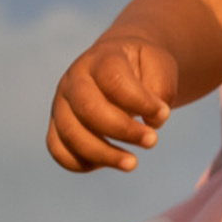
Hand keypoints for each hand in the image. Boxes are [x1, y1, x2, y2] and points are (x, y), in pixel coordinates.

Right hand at [47, 34, 180, 172]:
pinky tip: (109, 161)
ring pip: (71, 133)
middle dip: (122, 130)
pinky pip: (59, 150)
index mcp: (101, 58)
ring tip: (132, 163)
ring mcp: (61, 104)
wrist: (120, 65)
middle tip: (152, 141)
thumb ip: (161, 88)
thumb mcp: (160, 64)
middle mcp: (75, 79)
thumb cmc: (143, 67)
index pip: (113, 79)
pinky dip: (82, 163)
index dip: (139, 101)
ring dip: (104, 154)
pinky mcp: (57, 126)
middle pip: (88, 108)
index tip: (164, 114)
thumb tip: (150, 122)